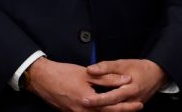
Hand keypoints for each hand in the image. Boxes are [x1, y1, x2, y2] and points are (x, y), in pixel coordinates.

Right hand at [25, 57, 140, 111]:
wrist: (43, 79)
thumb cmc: (64, 74)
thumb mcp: (88, 74)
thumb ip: (108, 78)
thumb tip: (126, 80)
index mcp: (87, 101)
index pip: (111, 106)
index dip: (126, 106)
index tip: (138, 104)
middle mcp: (81, 111)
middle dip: (121, 111)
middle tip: (137, 107)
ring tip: (124, 108)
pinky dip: (99, 111)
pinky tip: (106, 107)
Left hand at [84, 59, 168, 106]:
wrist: (156, 75)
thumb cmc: (139, 68)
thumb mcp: (123, 64)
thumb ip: (107, 67)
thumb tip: (90, 69)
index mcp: (131, 89)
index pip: (112, 97)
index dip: (98, 99)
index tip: (85, 99)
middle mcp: (132, 101)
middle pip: (113, 108)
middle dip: (97, 107)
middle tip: (83, 104)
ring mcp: (132, 106)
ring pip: (116, 111)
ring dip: (102, 110)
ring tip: (87, 109)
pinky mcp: (131, 108)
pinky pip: (119, 111)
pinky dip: (109, 110)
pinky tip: (98, 108)